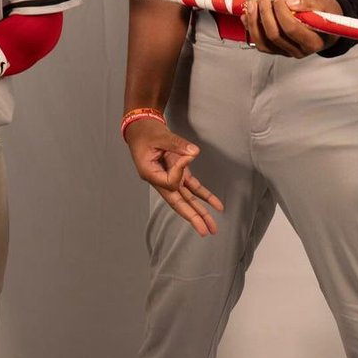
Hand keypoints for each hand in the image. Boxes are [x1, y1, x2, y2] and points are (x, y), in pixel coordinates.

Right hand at [124, 117, 223, 236]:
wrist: (142, 128)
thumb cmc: (145, 133)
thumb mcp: (159, 136)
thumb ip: (176, 144)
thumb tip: (193, 152)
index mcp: (150, 173)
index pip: (170, 181)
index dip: (181, 170)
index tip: (186, 154)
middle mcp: (160, 180)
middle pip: (177, 202)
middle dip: (192, 216)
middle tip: (204, 230)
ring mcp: (169, 177)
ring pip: (186, 198)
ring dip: (200, 212)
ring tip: (212, 226)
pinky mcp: (178, 172)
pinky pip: (192, 187)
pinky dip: (204, 195)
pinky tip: (215, 204)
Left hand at [243, 0, 342, 57]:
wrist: (327, 24)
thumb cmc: (326, 13)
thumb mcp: (323, 4)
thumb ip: (308, 3)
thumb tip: (289, 2)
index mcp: (313, 42)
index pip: (292, 30)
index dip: (281, 13)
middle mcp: (299, 51)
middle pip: (275, 36)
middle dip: (265, 14)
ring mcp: (287, 52)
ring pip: (264, 43)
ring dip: (254, 23)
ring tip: (252, 5)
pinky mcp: (278, 50)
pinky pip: (261, 43)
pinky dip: (252, 29)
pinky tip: (248, 16)